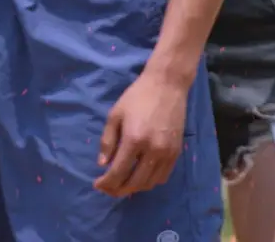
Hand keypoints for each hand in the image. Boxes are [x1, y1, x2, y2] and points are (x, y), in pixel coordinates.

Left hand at [93, 71, 187, 196]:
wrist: (167, 85)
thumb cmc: (137, 97)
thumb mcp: (115, 115)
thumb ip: (107, 141)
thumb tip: (102, 164)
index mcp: (134, 139)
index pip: (118, 172)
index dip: (106, 183)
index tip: (97, 184)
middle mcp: (152, 150)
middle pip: (134, 183)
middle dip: (118, 190)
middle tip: (108, 188)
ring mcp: (167, 153)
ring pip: (149, 183)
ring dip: (134, 188)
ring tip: (122, 184)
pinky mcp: (177, 152)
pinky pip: (163, 176)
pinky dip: (150, 182)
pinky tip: (140, 177)